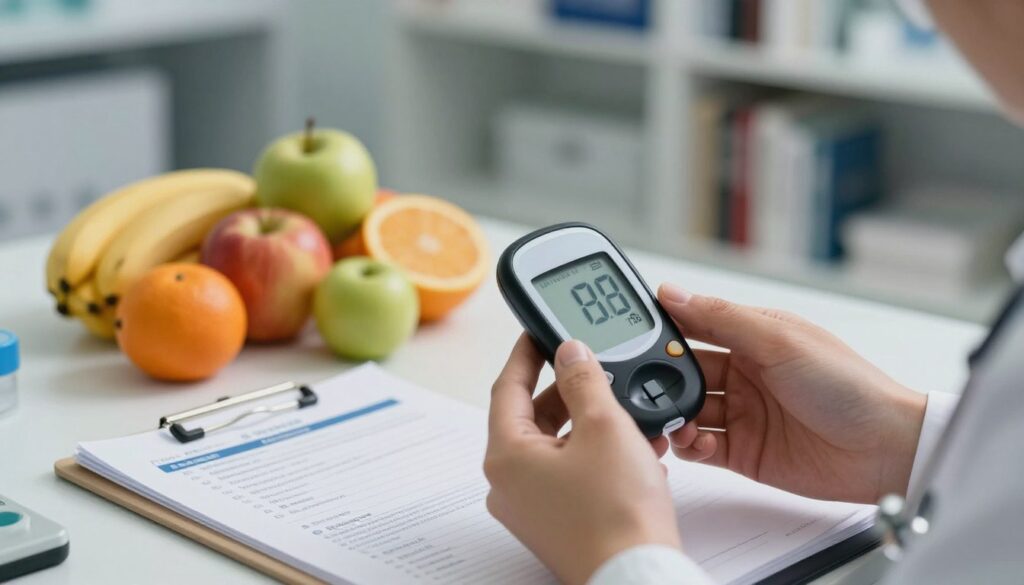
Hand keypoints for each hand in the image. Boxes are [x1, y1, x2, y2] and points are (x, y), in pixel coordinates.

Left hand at [484, 335, 679, 584]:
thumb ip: (585, 380)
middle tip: (598, 371)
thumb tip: (571, 353)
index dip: (526, 354)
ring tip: (630, 414)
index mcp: (506, 457)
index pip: (507, 387)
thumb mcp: (605, 426)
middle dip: (572, 392)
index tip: (538, 332)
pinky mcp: (557, 524)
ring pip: (558, 447)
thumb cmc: (616, 515)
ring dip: (593, 426)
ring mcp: (532, 508)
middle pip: (533, 418)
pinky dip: (598, 457)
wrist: (637, 577)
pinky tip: (634, 452)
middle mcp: (510, 485)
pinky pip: (571, 475)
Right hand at [658, 284, 927, 503]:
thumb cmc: (849, 388)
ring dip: (673, 414)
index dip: (664, 330)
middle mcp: (744, 374)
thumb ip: (721, 318)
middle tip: (648, 385)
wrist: (884, 449)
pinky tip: (698, 441)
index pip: (695, 326)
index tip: (634, 333)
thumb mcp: (780, 341)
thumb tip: (673, 293)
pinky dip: (690, 445)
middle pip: (683, 372)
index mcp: (753, 338)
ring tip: (677, 419)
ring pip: (686, 410)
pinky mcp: (743, 451)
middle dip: (662, 379)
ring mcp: (742, 413)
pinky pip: (699, 446)